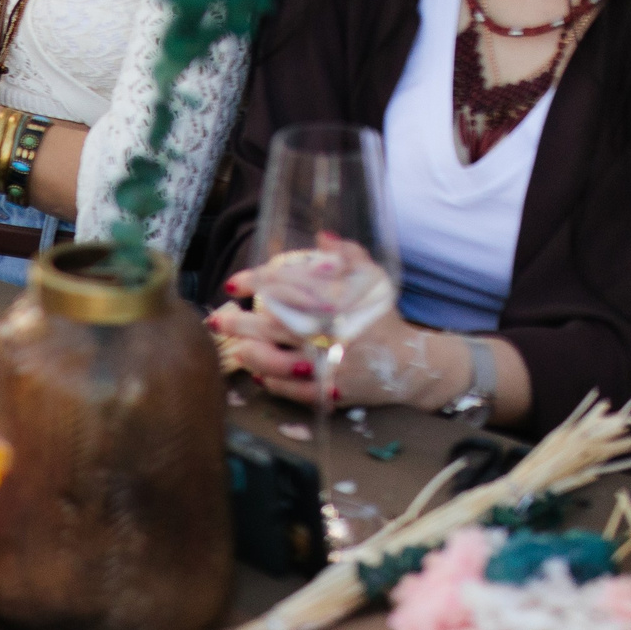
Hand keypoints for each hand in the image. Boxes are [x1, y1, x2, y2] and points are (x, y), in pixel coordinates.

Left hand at [210, 272, 460, 410]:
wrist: (412, 363)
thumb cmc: (384, 319)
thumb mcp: (373, 281)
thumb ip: (349, 256)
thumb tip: (323, 237)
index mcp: (339, 302)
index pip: (290, 286)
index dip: (257, 282)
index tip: (234, 283)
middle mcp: (332, 333)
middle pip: (275, 325)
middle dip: (240, 322)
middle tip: (217, 318)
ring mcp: (331, 365)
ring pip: (279, 362)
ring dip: (252, 355)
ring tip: (236, 348)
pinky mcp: (332, 392)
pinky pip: (294, 390)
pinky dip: (273, 383)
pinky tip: (259, 374)